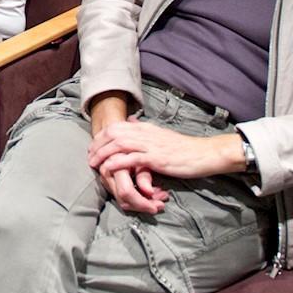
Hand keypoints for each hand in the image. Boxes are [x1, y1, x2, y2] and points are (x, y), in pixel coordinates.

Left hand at [88, 119, 243, 189]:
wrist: (203, 154)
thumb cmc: (184, 149)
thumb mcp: (161, 136)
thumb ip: (145, 132)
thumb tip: (130, 123)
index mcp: (146, 128)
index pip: (117, 126)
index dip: (102, 136)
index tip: (94, 146)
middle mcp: (146, 133)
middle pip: (113, 133)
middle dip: (97, 144)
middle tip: (89, 156)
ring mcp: (150, 145)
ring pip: (118, 144)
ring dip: (102, 153)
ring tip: (93, 163)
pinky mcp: (155, 158)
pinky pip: (130, 159)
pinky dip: (116, 163)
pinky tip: (107, 169)